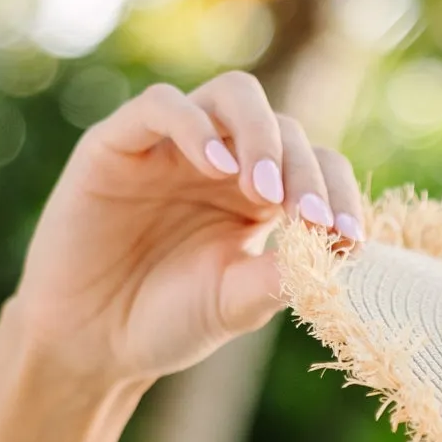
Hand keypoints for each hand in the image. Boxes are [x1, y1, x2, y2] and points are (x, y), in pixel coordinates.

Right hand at [7, 69, 363, 393]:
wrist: (90, 344)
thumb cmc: (165, 322)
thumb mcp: (234, 303)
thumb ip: (279, 276)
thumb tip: (337, 254)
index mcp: (259, 197)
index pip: (316, 167)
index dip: (338, 195)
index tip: (351, 241)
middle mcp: (223, 160)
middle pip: (283, 128)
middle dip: (304, 172)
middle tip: (310, 220)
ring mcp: (173, 145)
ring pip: (233, 97)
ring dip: (260, 135)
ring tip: (264, 190)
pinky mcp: (119, 142)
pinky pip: (162, 107)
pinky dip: (193, 126)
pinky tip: (215, 165)